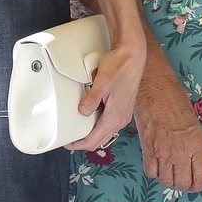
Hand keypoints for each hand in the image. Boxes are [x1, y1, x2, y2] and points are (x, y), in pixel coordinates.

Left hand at [67, 37, 145, 153]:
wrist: (133, 56)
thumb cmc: (120, 66)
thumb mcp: (102, 82)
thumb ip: (91, 100)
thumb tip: (83, 112)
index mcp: (114, 116)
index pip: (94, 140)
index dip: (78, 144)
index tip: (68, 144)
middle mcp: (121, 119)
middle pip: (100, 141)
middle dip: (84, 142)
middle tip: (70, 138)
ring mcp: (123, 115)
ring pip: (105, 134)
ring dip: (92, 134)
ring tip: (79, 129)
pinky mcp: (123, 109)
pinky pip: (109, 125)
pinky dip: (99, 126)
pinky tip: (91, 118)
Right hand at [134, 64, 201, 191]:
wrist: (155, 87)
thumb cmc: (176, 101)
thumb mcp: (194, 124)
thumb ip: (194, 146)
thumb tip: (192, 164)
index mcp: (197, 144)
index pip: (200, 179)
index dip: (197, 185)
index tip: (194, 183)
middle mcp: (181, 151)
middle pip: (182, 184)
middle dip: (182, 185)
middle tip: (181, 178)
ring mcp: (163, 151)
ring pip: (166, 181)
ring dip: (168, 179)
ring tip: (168, 171)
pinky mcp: (147, 148)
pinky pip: (150, 172)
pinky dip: (153, 172)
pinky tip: (156, 163)